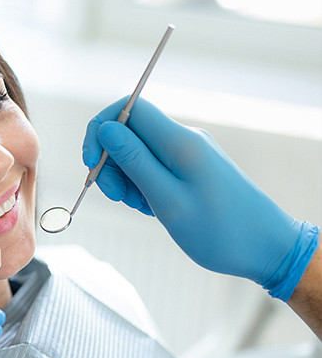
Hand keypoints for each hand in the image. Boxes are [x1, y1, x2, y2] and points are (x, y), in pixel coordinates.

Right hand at [83, 97, 317, 299]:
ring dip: (126, 178)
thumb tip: (106, 128)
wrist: (266, 248)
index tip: (91, 162)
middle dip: (111, 162)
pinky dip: (143, 186)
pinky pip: (153, 168)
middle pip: (128, 132)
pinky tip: (153, 208)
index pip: (128, 108)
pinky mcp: (190, 169)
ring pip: (138, 152)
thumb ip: (134, 161)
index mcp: (180, 142)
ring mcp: (187, 154)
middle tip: (117, 196)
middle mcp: (184, 140)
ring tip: (142, 207)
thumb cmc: (221, 231)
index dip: (101, 128)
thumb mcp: (167, 199)